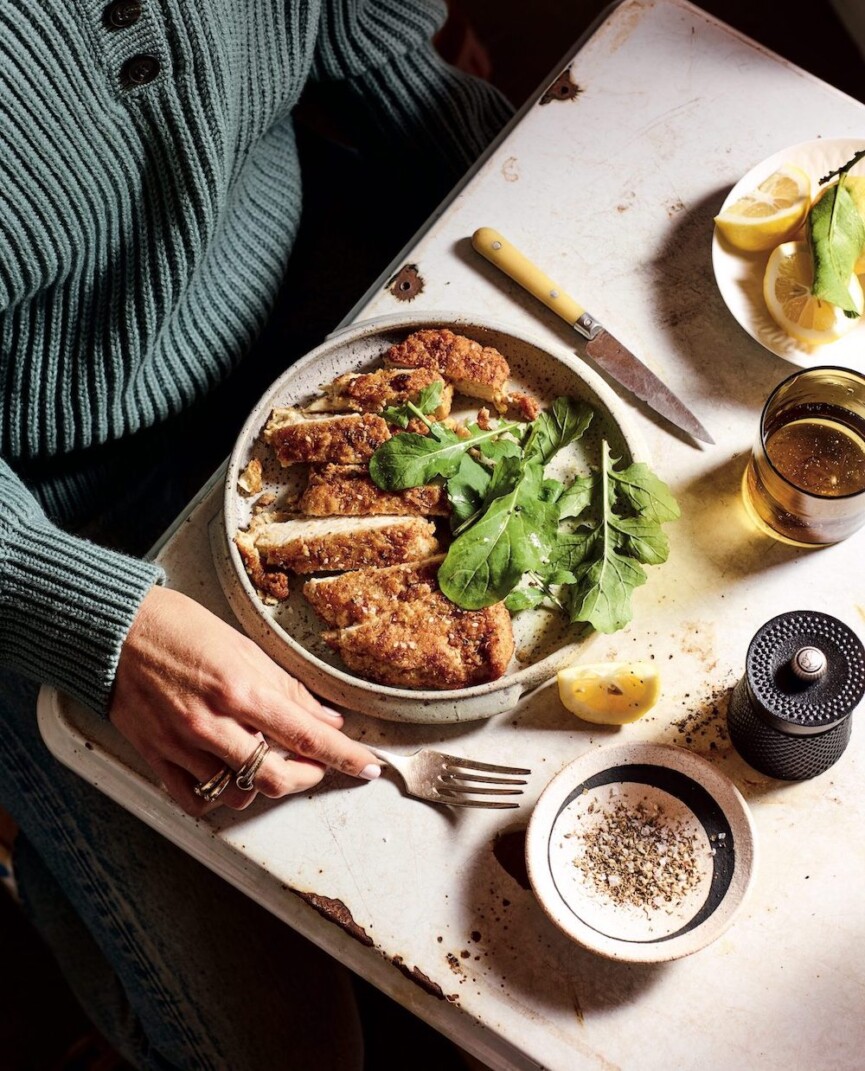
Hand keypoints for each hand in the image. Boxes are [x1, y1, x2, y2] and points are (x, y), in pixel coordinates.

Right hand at [109, 587, 380, 815]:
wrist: (118, 628)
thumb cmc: (180, 628)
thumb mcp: (245, 648)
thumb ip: (288, 689)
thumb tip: (325, 719)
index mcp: (241, 690)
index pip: (307, 736)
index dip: (344, 756)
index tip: (367, 767)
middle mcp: (213, 723)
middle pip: (277, 777)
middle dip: (308, 776)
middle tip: (316, 765)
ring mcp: (182, 744)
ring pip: (238, 793)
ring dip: (263, 785)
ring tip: (266, 761)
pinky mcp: (156, 756)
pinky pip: (195, 800)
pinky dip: (218, 797)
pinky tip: (228, 778)